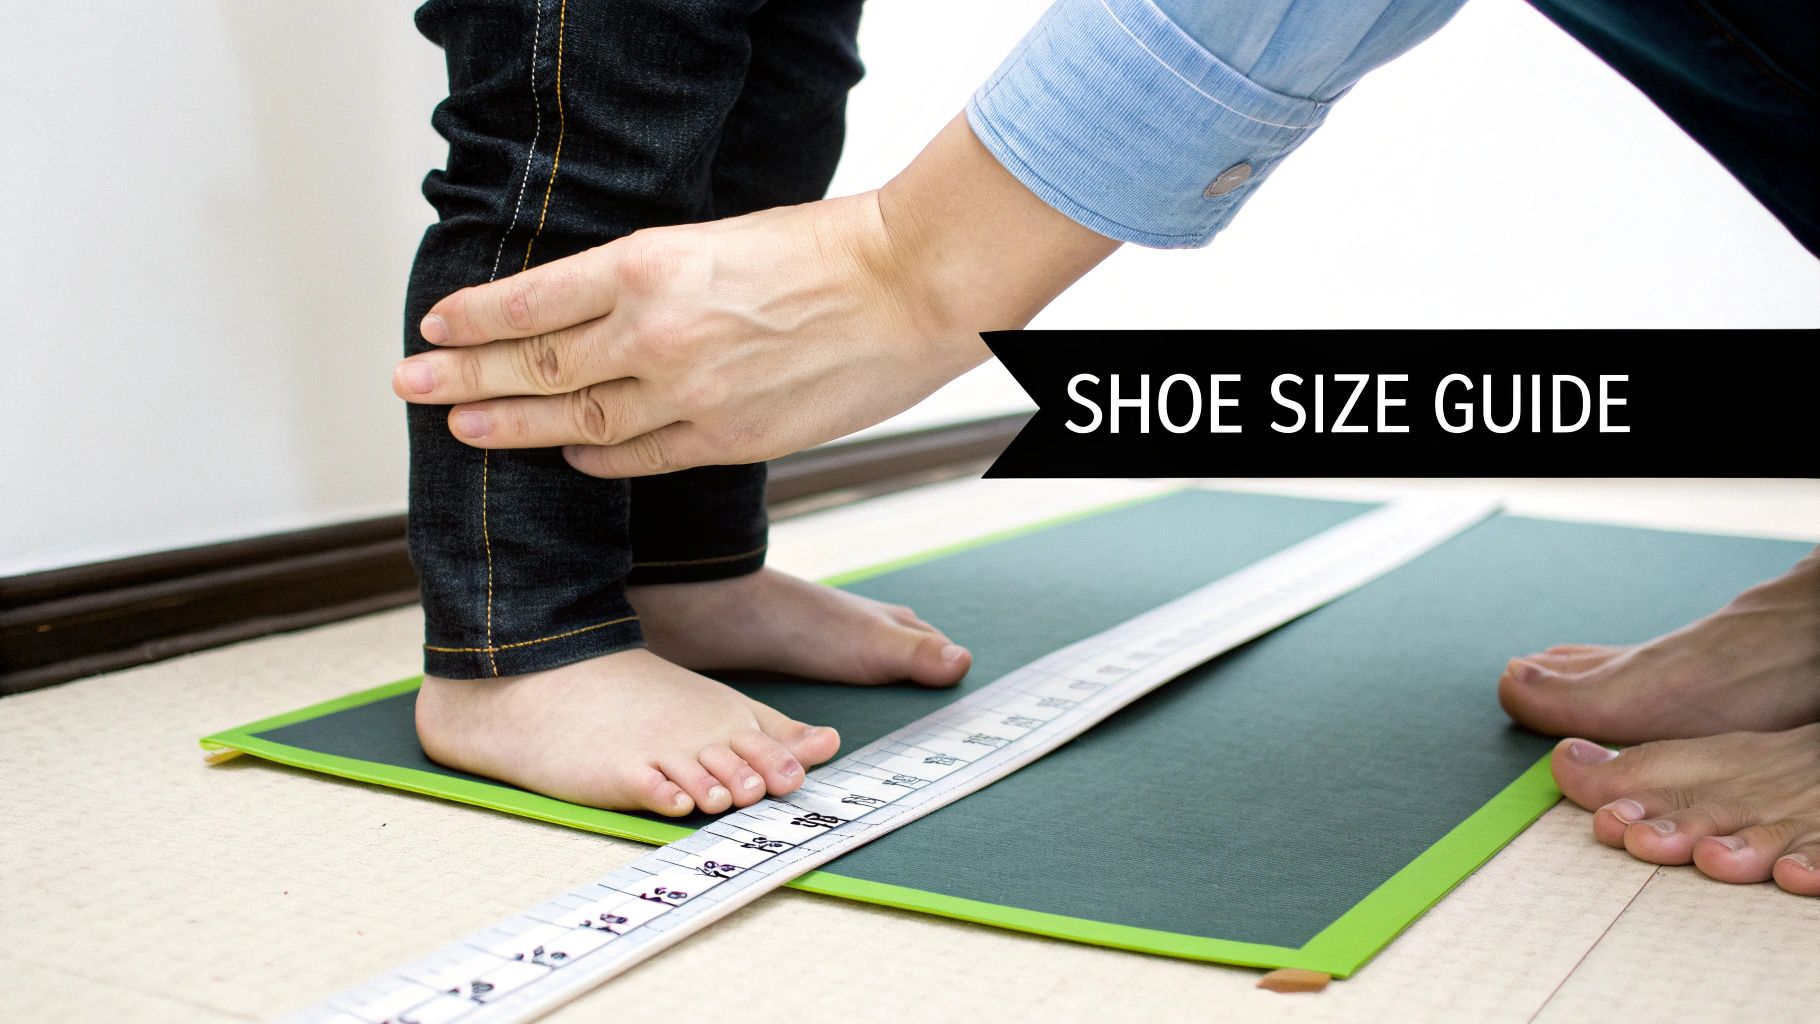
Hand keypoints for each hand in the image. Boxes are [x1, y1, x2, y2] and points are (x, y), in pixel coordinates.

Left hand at [393, 116, 1118, 476]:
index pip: (532, 301)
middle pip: (535, 366)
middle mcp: (655, 332)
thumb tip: (603, 314)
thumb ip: (653, 282)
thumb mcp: (717, 241)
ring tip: (464, 427)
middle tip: (410, 384)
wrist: (909, 287)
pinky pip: (642, 457)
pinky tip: (569, 457)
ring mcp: (690, 392)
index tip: (436, 326)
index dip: (475, 319)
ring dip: (513, 426)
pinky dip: (597, 459)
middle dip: (463, 376)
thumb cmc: (829, 252)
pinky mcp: (730, 438)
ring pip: (577, 419)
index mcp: (648, 265)